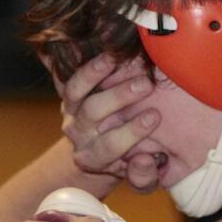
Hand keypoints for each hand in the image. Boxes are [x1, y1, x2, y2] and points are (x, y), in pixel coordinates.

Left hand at [57, 55, 163, 190]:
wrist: (111, 145)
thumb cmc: (134, 160)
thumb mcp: (143, 178)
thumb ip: (145, 176)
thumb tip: (143, 160)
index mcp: (94, 158)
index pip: (110, 146)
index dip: (132, 132)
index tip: (155, 116)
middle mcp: (79, 133)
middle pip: (92, 113)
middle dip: (119, 97)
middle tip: (145, 85)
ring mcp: (72, 110)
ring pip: (76, 91)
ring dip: (94, 73)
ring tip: (114, 59)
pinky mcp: (69, 91)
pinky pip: (65, 74)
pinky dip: (72, 60)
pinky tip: (82, 44)